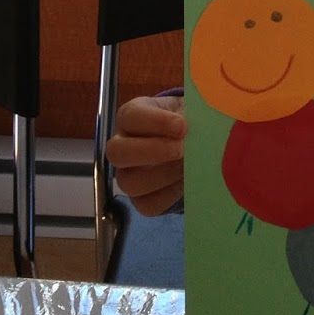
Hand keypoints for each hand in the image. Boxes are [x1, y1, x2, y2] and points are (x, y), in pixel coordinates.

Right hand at [106, 94, 186, 215]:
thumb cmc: (189, 119)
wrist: (196, 140)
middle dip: (152, 151)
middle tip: (182, 149)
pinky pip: (148, 205)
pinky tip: (186, 182)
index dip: (156, 122)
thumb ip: (191, 115)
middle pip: (116, 152)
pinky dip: (170, 195)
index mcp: (131, 116)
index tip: (182, 126)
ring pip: (129, 183)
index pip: (130, 117)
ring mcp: (127, 174)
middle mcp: (122, 145)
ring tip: (188, 167)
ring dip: (164, 175)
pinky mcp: (141, 199)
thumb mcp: (189, 109)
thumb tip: (196, 127)